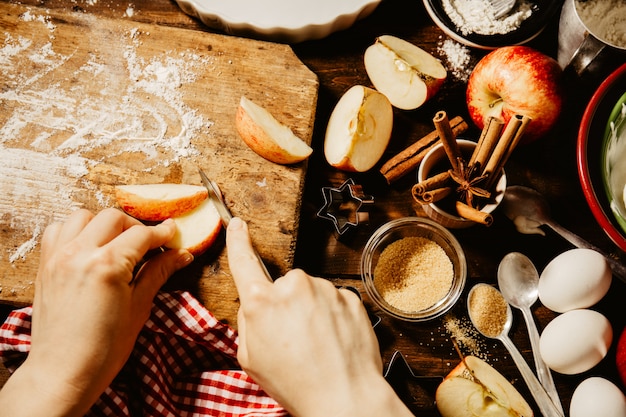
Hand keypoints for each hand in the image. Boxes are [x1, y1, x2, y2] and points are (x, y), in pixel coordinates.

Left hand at [0, 208, 193, 416]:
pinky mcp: (45, 265)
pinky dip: (76, 230)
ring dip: (104, 224)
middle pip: (113, 218)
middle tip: (148, 244)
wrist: (63, 373)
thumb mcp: (139, 308)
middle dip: (135, 227)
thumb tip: (181, 254)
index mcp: (107, 265)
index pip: (141, 235)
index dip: (162, 234)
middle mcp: (79, 254)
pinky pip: (58, 230)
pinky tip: (90, 247)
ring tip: (117, 243)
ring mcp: (58, 257)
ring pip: (83, 216)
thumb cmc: (103, 348)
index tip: (173, 235)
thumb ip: (158, 273)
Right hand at [226, 217, 412, 416]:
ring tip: (317, 345)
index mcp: (262, 301)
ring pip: (312, 294)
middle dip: (287, 306)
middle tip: (294, 340)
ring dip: (313, 312)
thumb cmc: (294, 383)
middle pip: (285, 287)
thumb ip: (249, 322)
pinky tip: (334, 341)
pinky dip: (334, 317)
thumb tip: (258, 306)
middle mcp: (294, 286)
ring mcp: (325, 289)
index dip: (238, 241)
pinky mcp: (349, 297)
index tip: (236, 224)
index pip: (245, 262)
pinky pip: (335, 301)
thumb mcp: (250, 358)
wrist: (343, 397)